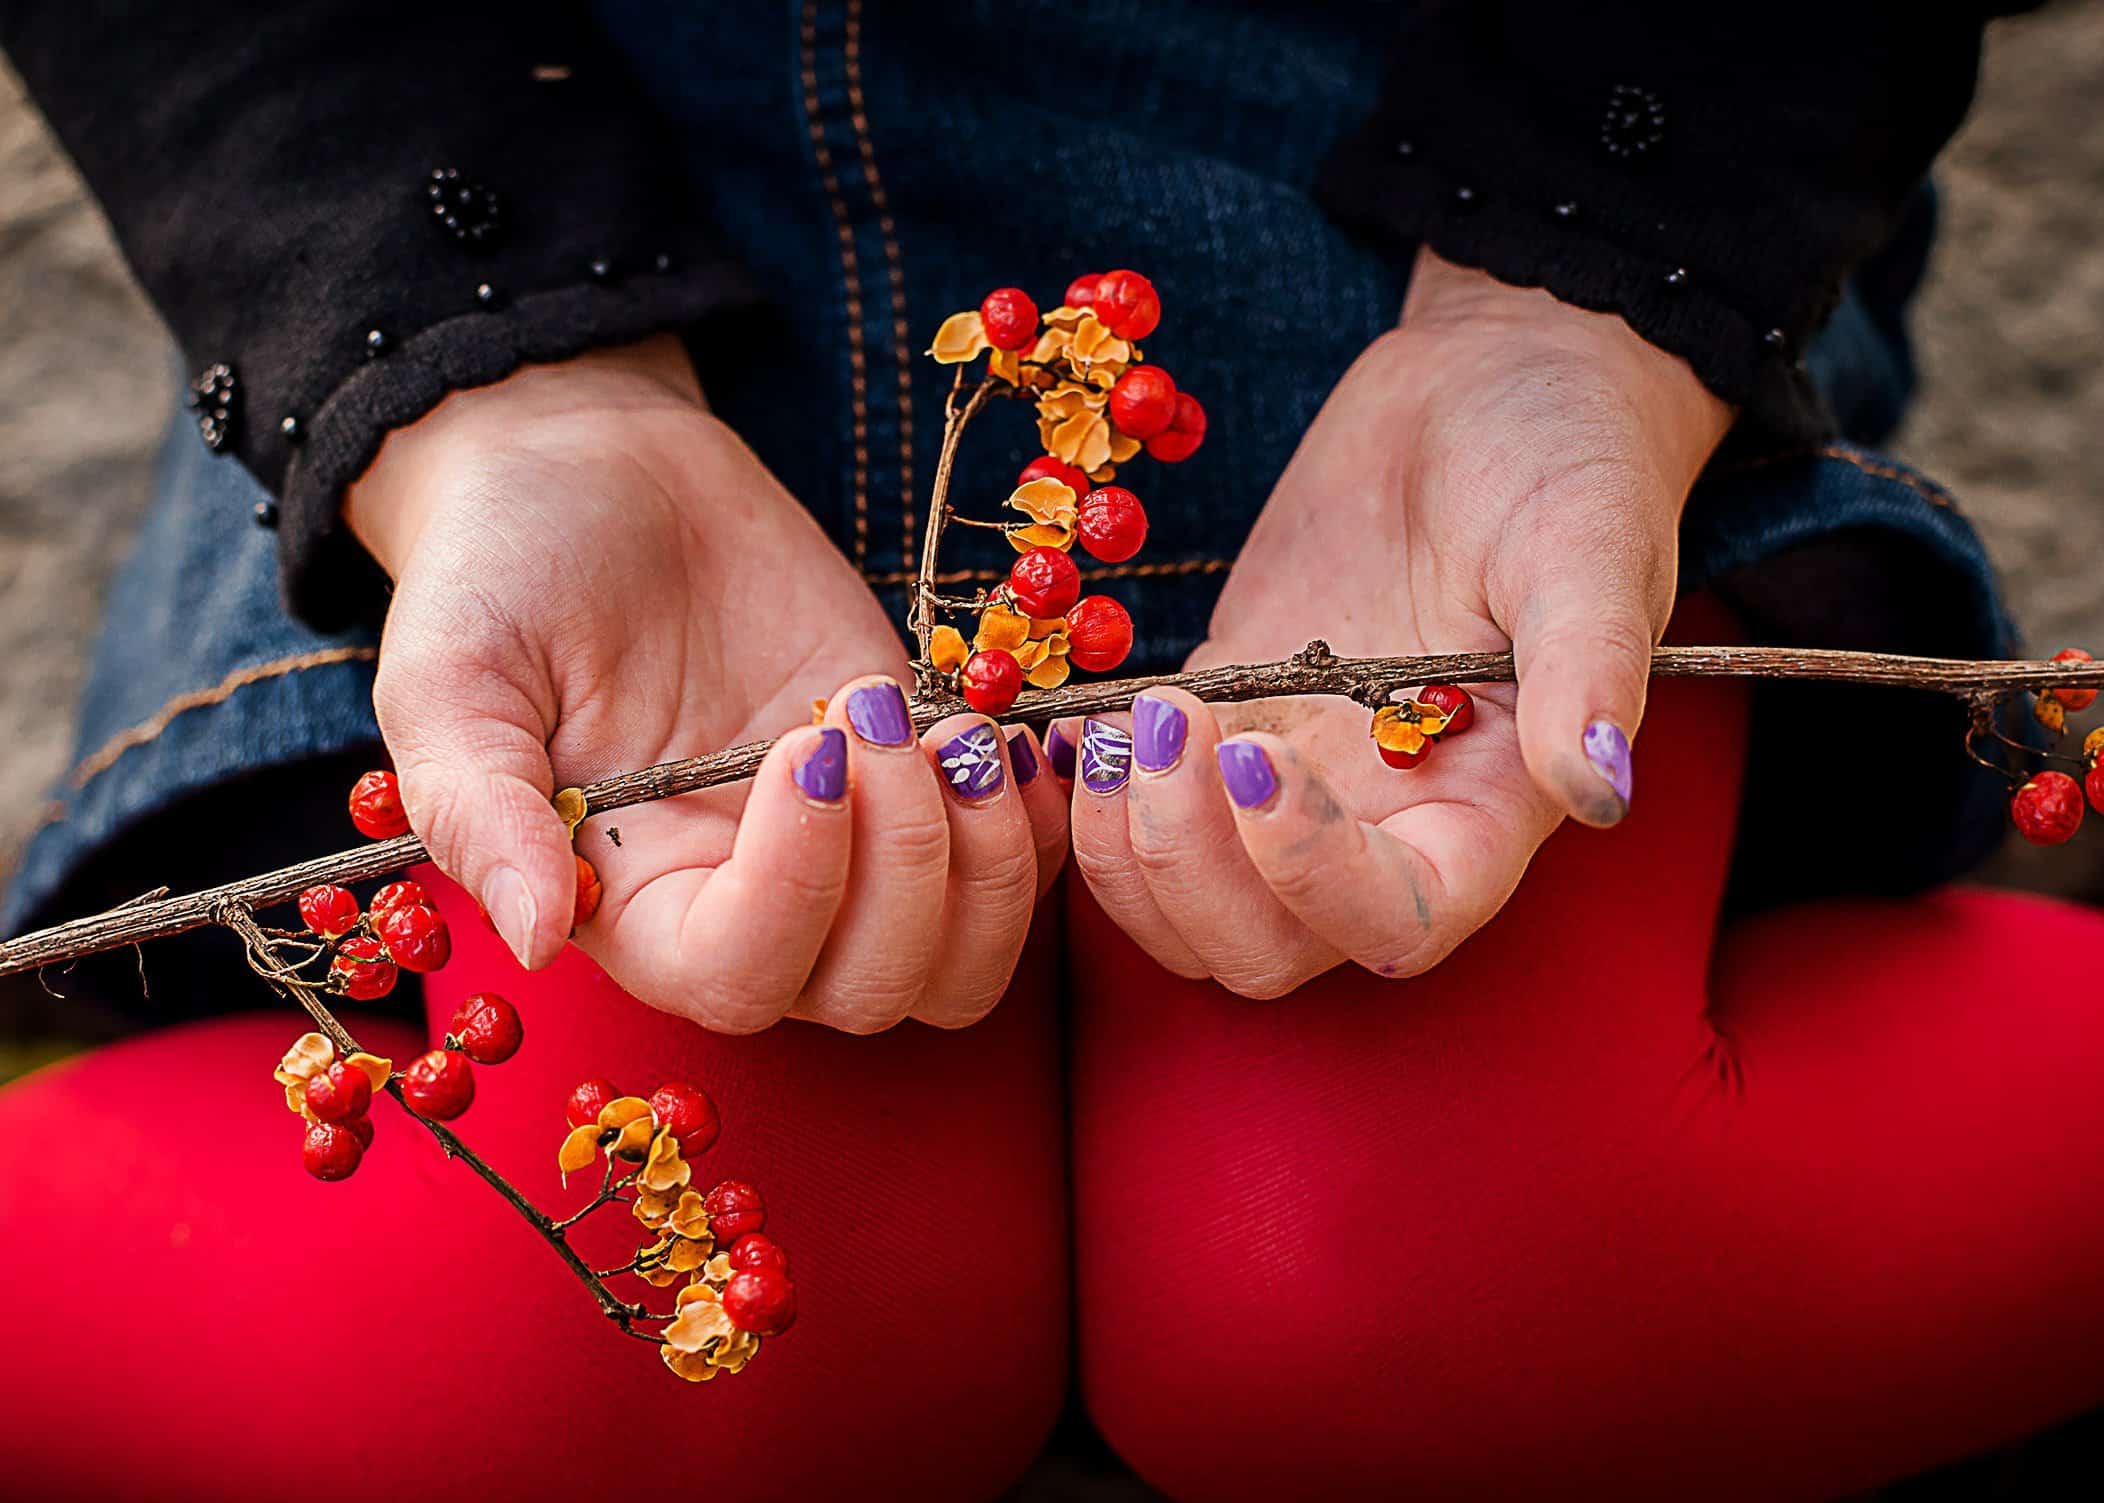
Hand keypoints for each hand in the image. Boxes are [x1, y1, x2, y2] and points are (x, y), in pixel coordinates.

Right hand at [346, 336, 1066, 1031]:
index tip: (804, 745)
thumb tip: (537, 938)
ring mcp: (848, 853)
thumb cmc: (504, 572)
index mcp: (633, 907)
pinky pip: (1017, 875)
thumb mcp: (452, 677)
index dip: (796, 890)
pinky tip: (999, 734)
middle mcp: (748, 905)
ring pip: (961, 963)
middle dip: (905, 864)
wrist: (594, 472)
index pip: (738, 979)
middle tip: (873, 715)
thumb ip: (479, 809)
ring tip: (945, 729)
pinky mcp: (917, 787)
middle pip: (869, 990)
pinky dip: (1038, 825)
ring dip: (985, 859)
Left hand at [1065, 249, 1732, 995]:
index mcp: (1484, 809)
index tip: (1259, 754)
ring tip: (1115, 727)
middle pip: (1263, 946)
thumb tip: (1599, 786)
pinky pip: (1135, 813)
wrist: (1491, 381)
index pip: (1394, 923)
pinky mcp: (1226, 714)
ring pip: (1182, 907)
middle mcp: (1383, 820)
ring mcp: (1294, 777)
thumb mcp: (1592, 545)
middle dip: (1187, 870)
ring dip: (1123, 848)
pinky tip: (1072, 717)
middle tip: (1164, 729)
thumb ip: (1591, 669)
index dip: (1310, 879)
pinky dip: (1086, 794)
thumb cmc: (1568, 459)